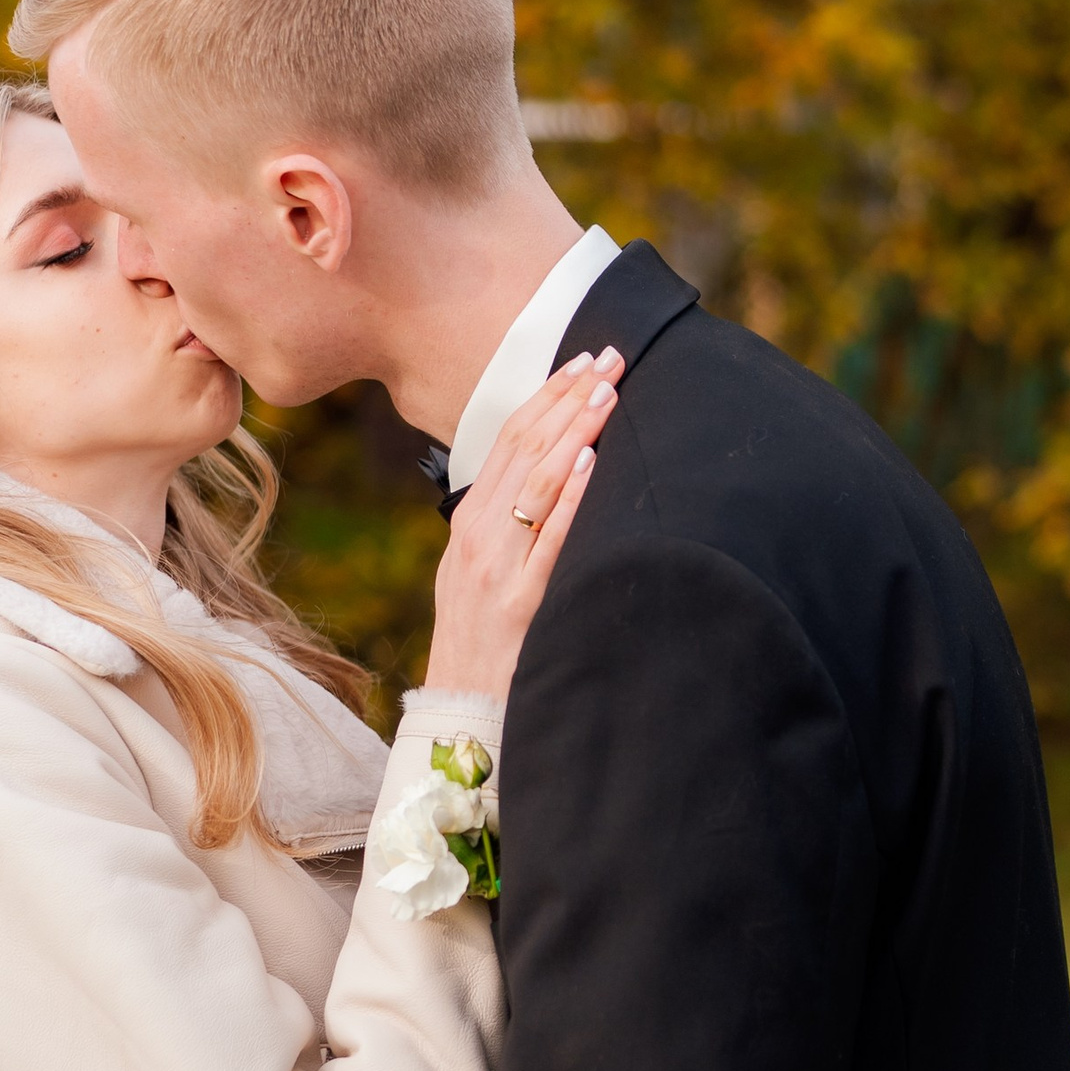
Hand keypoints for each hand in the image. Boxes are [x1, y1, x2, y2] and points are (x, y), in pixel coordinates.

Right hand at [427, 346, 621, 697]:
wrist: (461, 713)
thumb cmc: (483, 644)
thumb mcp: (482, 575)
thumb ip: (508, 528)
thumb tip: (556, 478)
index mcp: (470, 524)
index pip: (509, 440)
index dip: (547, 396)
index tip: (582, 361)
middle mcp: (479, 536)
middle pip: (525, 448)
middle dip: (568, 397)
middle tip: (609, 357)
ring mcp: (496, 568)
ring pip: (537, 482)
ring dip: (574, 431)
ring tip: (607, 392)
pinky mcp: (520, 604)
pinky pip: (549, 541)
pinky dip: (570, 497)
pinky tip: (590, 462)